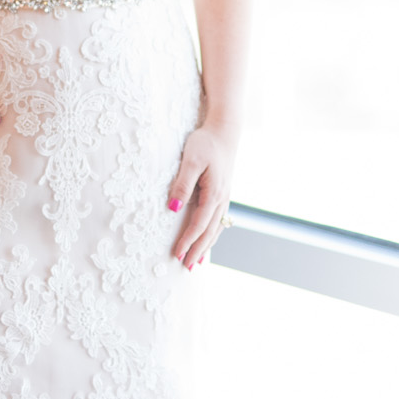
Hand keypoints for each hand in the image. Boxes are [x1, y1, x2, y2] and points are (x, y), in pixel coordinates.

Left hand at [167, 123, 234, 268]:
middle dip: (198, 250)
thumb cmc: (205, 143)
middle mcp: (222, 199)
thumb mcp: (190, 162)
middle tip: (186, 267)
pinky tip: (209, 239)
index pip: (198, 225)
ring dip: (207, 246)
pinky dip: (213, 234)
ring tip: (198, 261)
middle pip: (209, 232)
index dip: (187, 242)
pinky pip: (218, 219)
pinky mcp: (223, 192)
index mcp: (214, 194)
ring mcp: (225, 197)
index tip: (176, 255)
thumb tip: (173, 210)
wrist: (224, 131)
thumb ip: (182, 186)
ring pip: (216, 228)